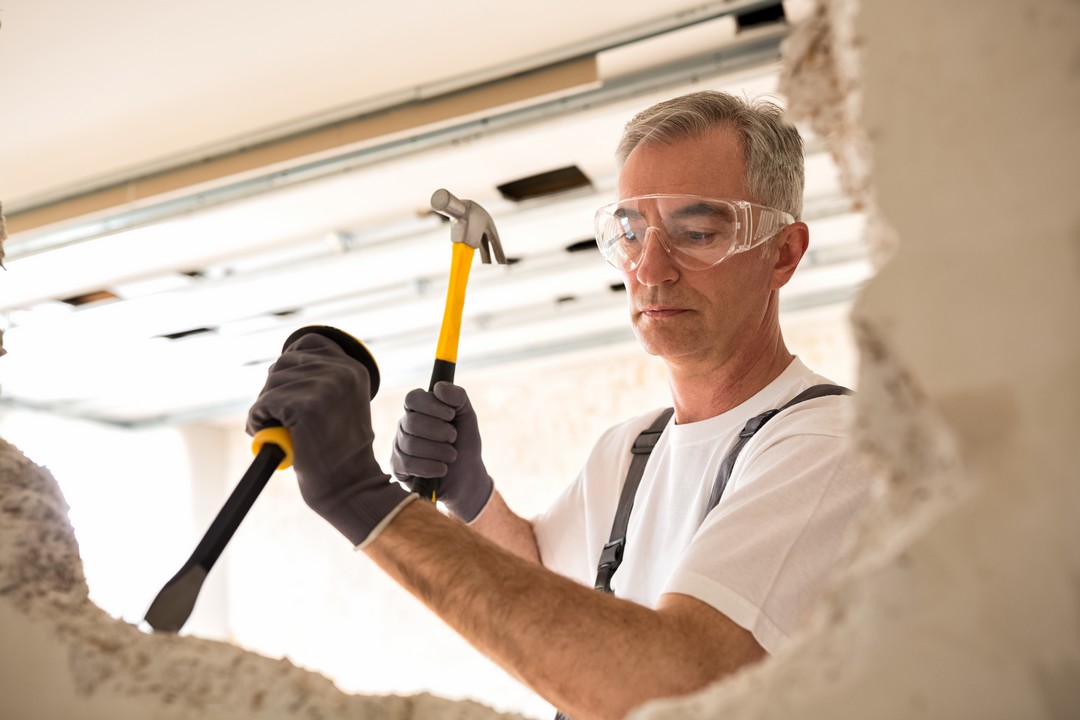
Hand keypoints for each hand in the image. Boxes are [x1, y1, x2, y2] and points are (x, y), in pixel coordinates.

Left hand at [246, 332, 412, 546]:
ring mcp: (324, 387)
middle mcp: (342, 372)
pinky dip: (258, 424)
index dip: (291, 366)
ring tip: (284, 433)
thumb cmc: (338, 451)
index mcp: (353, 369)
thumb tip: (281, 367)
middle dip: (276, 392)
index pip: (308, 343)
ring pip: (270, 386)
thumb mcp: (340, 404)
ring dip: (267, 410)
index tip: (291, 391)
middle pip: (282, 364)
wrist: (348, 486)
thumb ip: (321, 380)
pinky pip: (262, 406)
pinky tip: (276, 438)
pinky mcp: (304, 406)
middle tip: (287, 421)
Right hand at [390, 381, 493, 521]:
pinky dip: (431, 466)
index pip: (413, 398)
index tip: (451, 415)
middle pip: (412, 422)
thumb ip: (458, 397)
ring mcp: (399, 446)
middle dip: (440, 432)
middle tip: (453, 438)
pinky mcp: (398, 467)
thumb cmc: (464, 444)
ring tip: (451, 455)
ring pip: (411, 444)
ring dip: (439, 451)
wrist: (467, 478)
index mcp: (419, 409)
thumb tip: (439, 387)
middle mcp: (405, 425)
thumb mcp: (467, 418)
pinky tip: (442, 468)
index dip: (432, 406)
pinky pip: (408, 464)